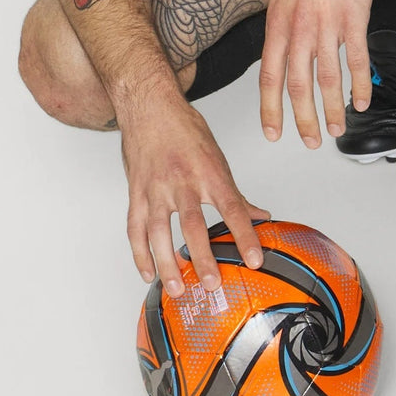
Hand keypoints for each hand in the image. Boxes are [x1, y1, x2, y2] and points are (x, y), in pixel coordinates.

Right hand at [120, 91, 269, 296]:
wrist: (149, 107)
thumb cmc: (184, 128)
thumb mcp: (217, 157)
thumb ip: (235, 193)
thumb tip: (260, 216)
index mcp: (209, 172)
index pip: (233, 209)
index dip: (245, 236)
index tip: (254, 260)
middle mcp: (182, 181)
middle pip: (193, 225)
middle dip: (202, 257)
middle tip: (211, 283)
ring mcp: (156, 188)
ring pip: (159, 232)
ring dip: (167, 263)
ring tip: (177, 288)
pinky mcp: (136, 193)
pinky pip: (135, 228)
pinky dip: (140, 253)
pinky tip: (148, 272)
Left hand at [259, 0, 375, 147]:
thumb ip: (282, 25)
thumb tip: (281, 50)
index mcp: (277, 23)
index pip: (269, 76)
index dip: (270, 109)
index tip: (273, 133)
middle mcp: (298, 27)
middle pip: (297, 86)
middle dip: (302, 120)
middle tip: (309, 142)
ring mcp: (327, 24)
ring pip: (328, 79)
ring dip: (332, 110)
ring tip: (337, 130)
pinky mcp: (354, 17)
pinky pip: (357, 60)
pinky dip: (361, 84)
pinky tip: (363, 100)